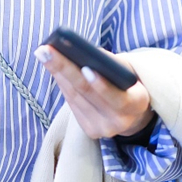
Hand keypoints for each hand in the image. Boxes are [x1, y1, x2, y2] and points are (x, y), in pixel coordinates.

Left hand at [34, 45, 153, 137]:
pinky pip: (71, 103)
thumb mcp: (128, 70)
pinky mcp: (90, 130)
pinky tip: (52, 68)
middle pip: (87, 93)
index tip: (85, 67)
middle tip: (46, 51)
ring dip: (57, 73)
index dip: (101, 85)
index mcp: (137, 104)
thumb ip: (111, 63)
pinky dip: (61, 83)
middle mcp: (121, 121)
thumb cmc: (128, 83)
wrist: (132, 113)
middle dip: (64, 69)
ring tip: (44, 54)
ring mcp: (103, 129)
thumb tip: (82, 51)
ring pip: (74, 97)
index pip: (118, 97)